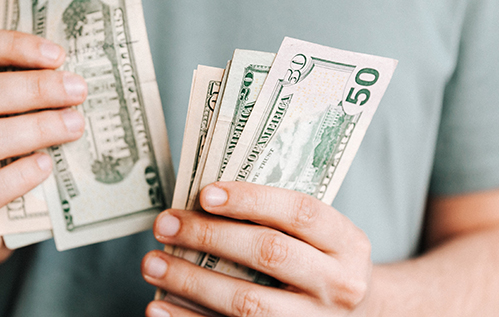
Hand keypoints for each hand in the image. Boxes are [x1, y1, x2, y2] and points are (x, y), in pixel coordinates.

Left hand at [142, 182, 371, 316]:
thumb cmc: (320, 263)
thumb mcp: (320, 237)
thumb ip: (278, 219)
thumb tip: (201, 201)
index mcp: (347, 243)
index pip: (300, 212)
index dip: (251, 200)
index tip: (205, 193)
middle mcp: (339, 284)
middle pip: (269, 254)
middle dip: (209, 236)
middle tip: (164, 225)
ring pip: (247, 303)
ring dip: (191, 282)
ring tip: (151, 264)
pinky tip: (158, 306)